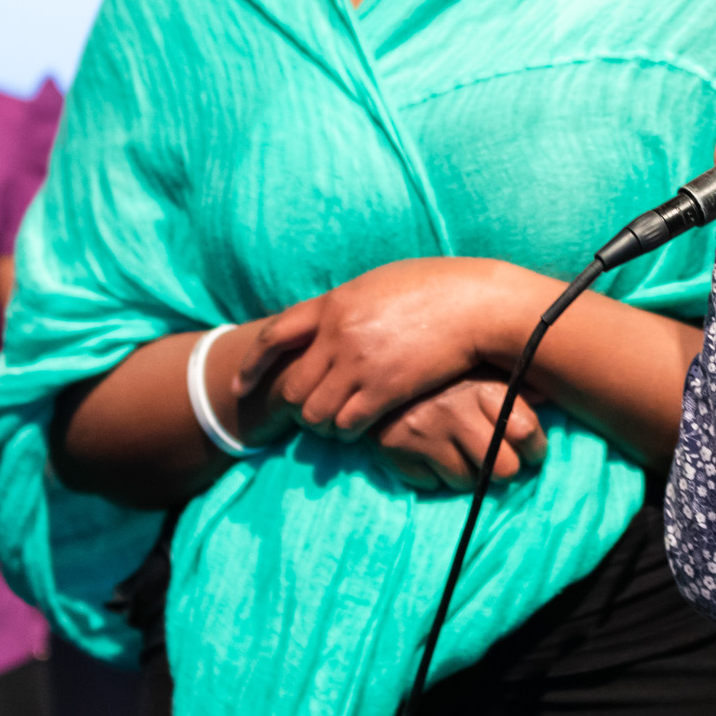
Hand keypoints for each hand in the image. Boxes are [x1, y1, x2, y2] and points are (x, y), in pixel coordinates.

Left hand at [230, 258, 524, 442]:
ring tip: (334, 425)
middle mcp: (338, 335)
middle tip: (307, 413)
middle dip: (294, 404)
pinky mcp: (384, 389)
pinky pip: (346, 424)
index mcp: (334, 304)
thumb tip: (331, 318)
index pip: (275, 336)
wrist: (475, 305)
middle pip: (291, 385)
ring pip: (314, 412)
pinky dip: (347, 432)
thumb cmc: (436, 288)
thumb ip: (348, 304)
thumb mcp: (379, 283)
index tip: (241, 385)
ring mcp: (359, 364)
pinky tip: (358, 429)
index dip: (252, 366)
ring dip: (320, 424)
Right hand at [364, 378, 548, 490]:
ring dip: (466, 473)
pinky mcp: (396, 450)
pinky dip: (434, 475)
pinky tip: (431, 454)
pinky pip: (432, 484)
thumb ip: (515, 383)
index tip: (531, 451)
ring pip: (467, 482)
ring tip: (458, 453)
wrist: (372, 366)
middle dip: (503, 468)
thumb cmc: (440, 372)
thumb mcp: (479, 367)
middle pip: (504, 468)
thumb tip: (550, 395)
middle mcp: (455, 410)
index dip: (534, 448)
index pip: (524, 431)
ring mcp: (424, 432)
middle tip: (497, 460)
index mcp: (482, 387)